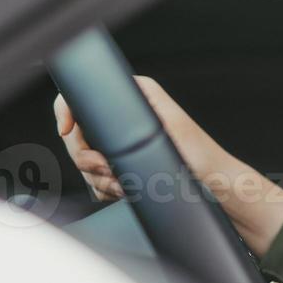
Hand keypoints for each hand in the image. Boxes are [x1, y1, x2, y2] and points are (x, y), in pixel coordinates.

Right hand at [55, 76, 282, 255]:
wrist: (216, 188)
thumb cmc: (201, 156)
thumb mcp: (169, 126)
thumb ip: (140, 105)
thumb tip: (110, 91)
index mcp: (137, 98)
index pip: (83, 96)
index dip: (66, 111)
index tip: (68, 129)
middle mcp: (127, 118)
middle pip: (77, 135)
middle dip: (88, 159)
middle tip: (109, 170)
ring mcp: (122, 145)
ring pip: (85, 161)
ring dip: (100, 179)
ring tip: (125, 183)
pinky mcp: (124, 167)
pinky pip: (96, 180)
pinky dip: (107, 189)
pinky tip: (125, 190)